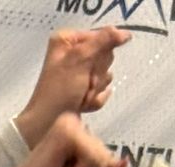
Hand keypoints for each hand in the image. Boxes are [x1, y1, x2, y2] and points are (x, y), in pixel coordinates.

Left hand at [16, 31, 127, 146]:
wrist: (48, 126)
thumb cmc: (60, 91)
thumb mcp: (80, 59)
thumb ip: (104, 40)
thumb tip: (126, 33)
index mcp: (67, 40)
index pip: (102, 36)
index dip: (99, 54)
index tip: (88, 68)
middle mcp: (73, 54)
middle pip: (105, 55)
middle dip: (96, 74)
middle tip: (83, 84)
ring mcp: (79, 74)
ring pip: (105, 75)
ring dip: (95, 88)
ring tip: (80, 97)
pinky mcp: (83, 91)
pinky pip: (102, 91)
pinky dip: (94, 99)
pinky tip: (83, 105)